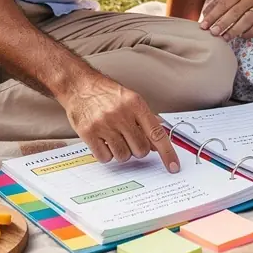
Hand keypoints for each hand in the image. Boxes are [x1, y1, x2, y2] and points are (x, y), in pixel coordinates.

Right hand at [63, 67, 179, 172]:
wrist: (79, 85)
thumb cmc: (106, 93)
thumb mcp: (130, 99)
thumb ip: (145, 120)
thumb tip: (159, 143)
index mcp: (135, 104)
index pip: (157, 133)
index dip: (167, 153)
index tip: (173, 166)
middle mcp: (121, 114)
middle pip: (140, 149)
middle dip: (137, 149)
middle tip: (128, 139)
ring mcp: (104, 124)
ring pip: (123, 156)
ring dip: (121, 152)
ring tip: (113, 138)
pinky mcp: (88, 133)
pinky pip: (105, 158)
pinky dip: (106, 154)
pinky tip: (102, 141)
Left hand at [201, 0, 252, 40]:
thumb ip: (229, 0)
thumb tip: (209, 12)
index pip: (224, 3)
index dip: (213, 14)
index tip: (204, 25)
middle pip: (233, 12)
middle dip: (221, 23)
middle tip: (212, 33)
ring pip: (245, 20)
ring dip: (234, 30)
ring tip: (225, 38)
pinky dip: (250, 32)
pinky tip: (243, 37)